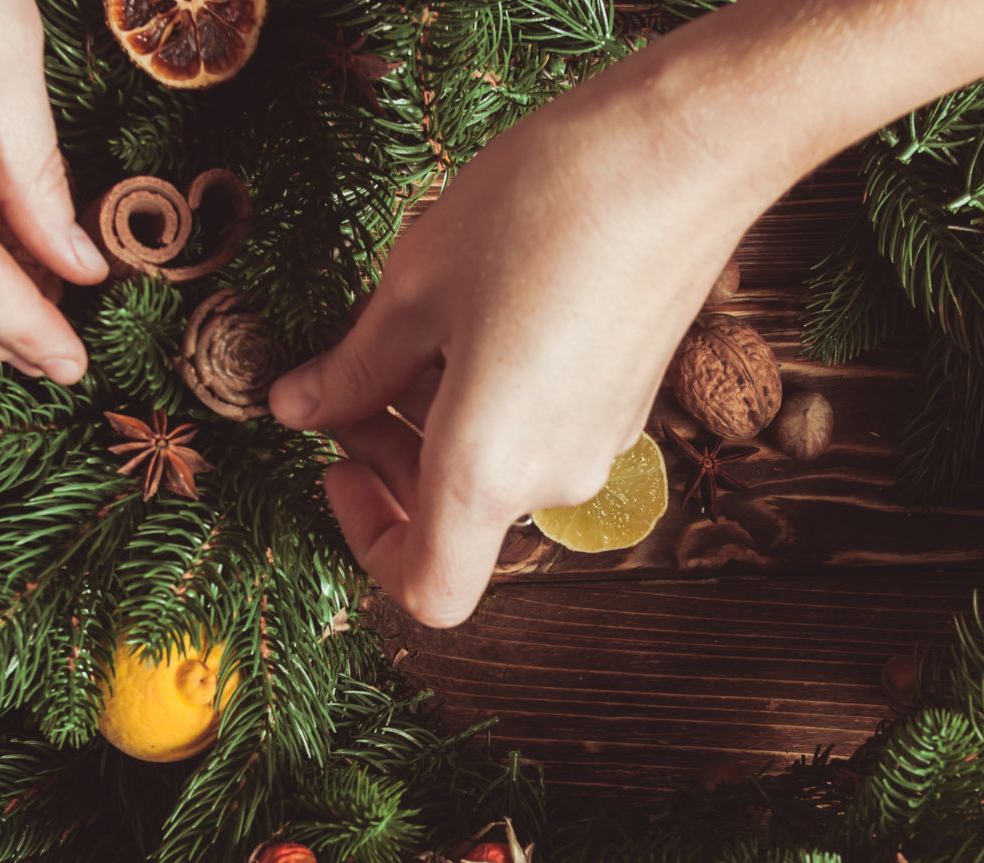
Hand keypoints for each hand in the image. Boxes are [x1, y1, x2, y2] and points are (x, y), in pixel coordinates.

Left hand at [271, 84, 754, 627]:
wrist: (684, 151)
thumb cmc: (544, 209)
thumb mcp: (415, 284)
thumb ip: (354, 368)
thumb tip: (300, 407)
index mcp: (488, 469)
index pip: (428, 590)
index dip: (368, 542)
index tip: (340, 462)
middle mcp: (552, 479)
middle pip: (455, 518)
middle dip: (388, 456)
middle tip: (346, 374)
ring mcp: (601, 444)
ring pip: (496, 469)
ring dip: (436, 420)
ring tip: (408, 322)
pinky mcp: (629, 403)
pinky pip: (539, 430)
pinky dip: (490, 396)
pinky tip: (475, 307)